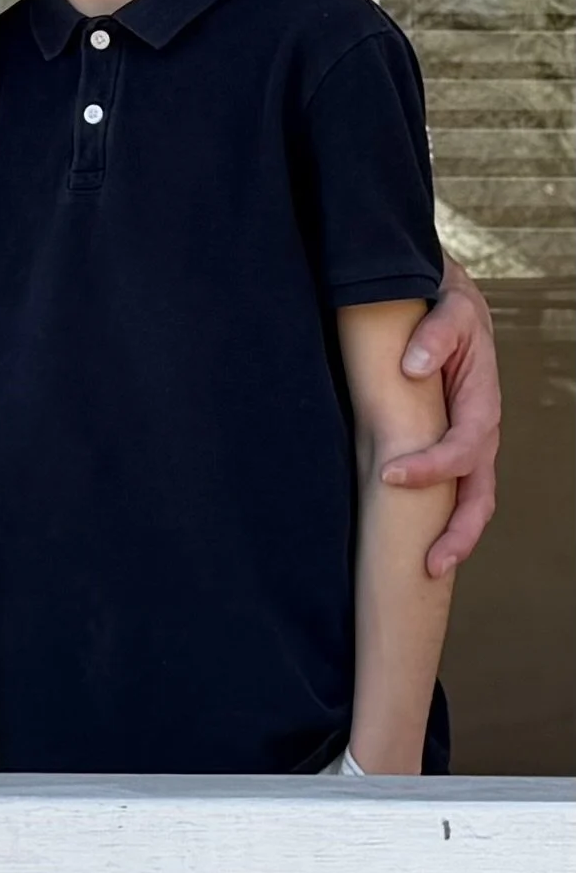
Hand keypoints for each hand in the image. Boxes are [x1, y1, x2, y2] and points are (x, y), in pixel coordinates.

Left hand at [382, 252, 500, 578]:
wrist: (449, 302)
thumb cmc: (448, 307)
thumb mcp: (448, 308)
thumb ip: (436, 334)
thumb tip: (414, 367)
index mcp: (482, 403)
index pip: (463, 449)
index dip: (432, 467)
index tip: (390, 475)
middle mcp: (481, 432)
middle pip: (480, 495)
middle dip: (459, 533)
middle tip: (429, 565)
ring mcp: (469, 443)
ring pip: (471, 501)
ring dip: (452, 537)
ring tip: (426, 570)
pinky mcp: (449, 444)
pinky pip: (451, 490)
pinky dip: (438, 517)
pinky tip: (413, 540)